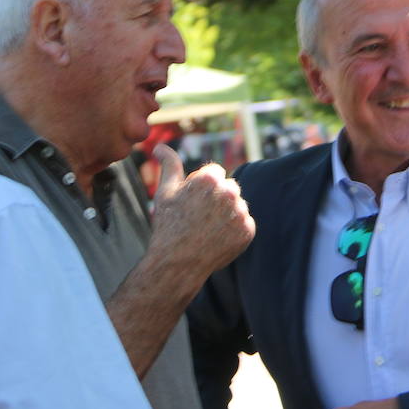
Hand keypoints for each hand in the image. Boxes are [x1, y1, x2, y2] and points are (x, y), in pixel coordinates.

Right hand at [149, 144, 254, 286]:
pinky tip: (217, 238)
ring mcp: (240, 212)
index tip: (191, 202)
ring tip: (207, 229)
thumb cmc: (168, 225)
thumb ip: (169, 164)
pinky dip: (234, 229)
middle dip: (217, 197)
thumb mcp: (165, 191)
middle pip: (228, 187)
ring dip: (226, 213)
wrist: (178, 262)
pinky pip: (244, 223)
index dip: (201, 187)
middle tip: (198, 217)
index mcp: (210, 178)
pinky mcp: (248, 231)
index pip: (215, 172)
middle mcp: (229, 192)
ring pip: (237, 205)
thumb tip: (160, 146)